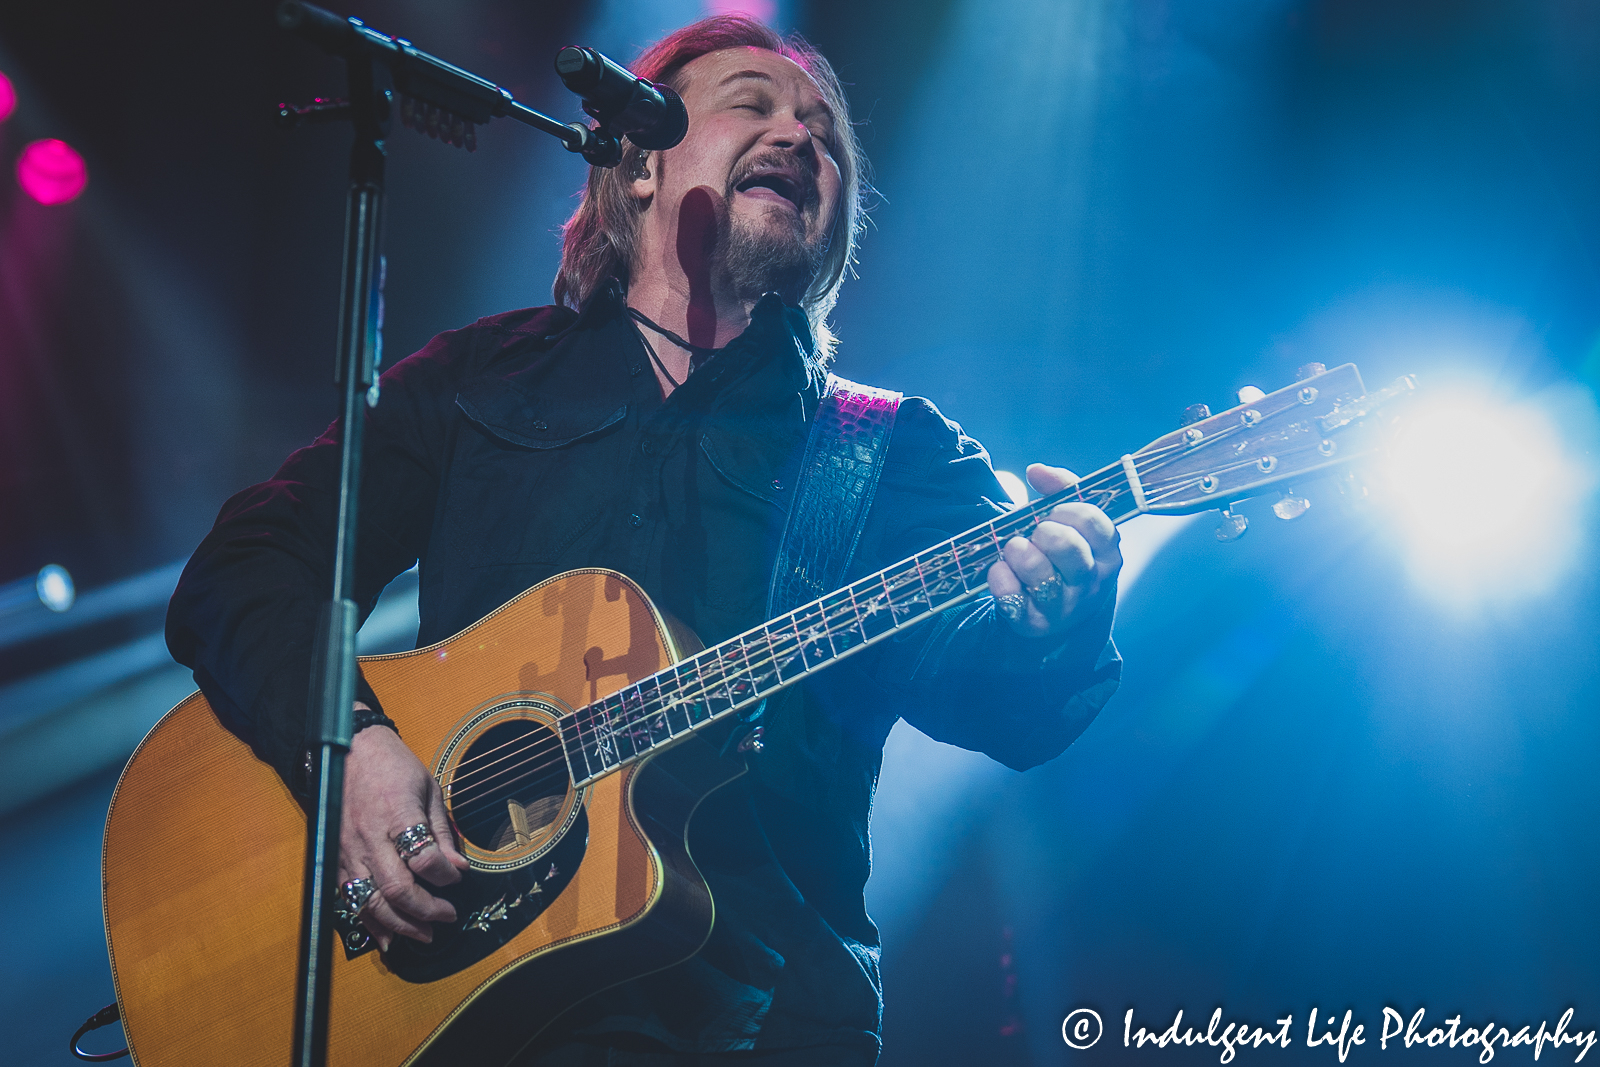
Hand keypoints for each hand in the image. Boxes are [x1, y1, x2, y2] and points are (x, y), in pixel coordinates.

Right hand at [337, 714, 469, 950]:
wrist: (350, 749)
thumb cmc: (393, 766)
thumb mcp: (428, 789)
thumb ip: (441, 831)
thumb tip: (458, 868)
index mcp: (397, 814)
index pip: (423, 858)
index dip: (445, 875)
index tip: (458, 878)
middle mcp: (369, 838)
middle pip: (396, 888)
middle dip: (425, 910)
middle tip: (447, 917)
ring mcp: (348, 851)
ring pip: (370, 902)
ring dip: (399, 924)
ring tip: (424, 934)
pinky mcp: (335, 859)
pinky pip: (350, 900)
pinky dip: (369, 923)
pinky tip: (389, 937)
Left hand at [986, 463, 1121, 638]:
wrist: (1057, 612)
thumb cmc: (1064, 557)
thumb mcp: (1072, 523)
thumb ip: (1061, 490)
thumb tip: (1037, 470)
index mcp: (1106, 554)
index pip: (1094, 522)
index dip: (1067, 509)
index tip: (1053, 511)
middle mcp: (1091, 583)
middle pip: (1068, 547)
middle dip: (1043, 531)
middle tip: (1035, 533)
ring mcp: (1064, 606)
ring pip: (1039, 573)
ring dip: (1018, 552)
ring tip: (1014, 548)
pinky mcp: (1034, 623)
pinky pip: (1011, 597)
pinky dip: (999, 577)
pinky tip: (1000, 569)